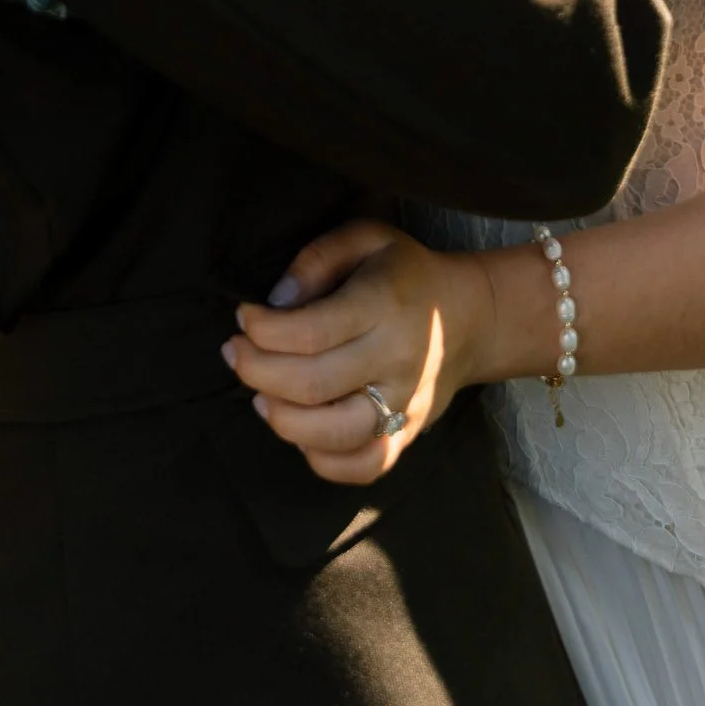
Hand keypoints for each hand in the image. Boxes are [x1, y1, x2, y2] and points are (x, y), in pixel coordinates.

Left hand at [223, 220, 497, 484]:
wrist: (469, 318)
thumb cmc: (402, 273)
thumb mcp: (365, 238)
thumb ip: (317, 258)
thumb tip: (276, 301)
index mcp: (385, 304)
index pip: (311, 331)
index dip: (263, 329)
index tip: (243, 317)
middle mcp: (399, 358)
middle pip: (314, 384)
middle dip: (257, 371)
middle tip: (235, 354)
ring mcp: (406, 403)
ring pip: (336, 434)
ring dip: (282, 419)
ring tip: (259, 396)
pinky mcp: (409, 435)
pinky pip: (363, 466)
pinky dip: (322, 460)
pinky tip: (299, 431)